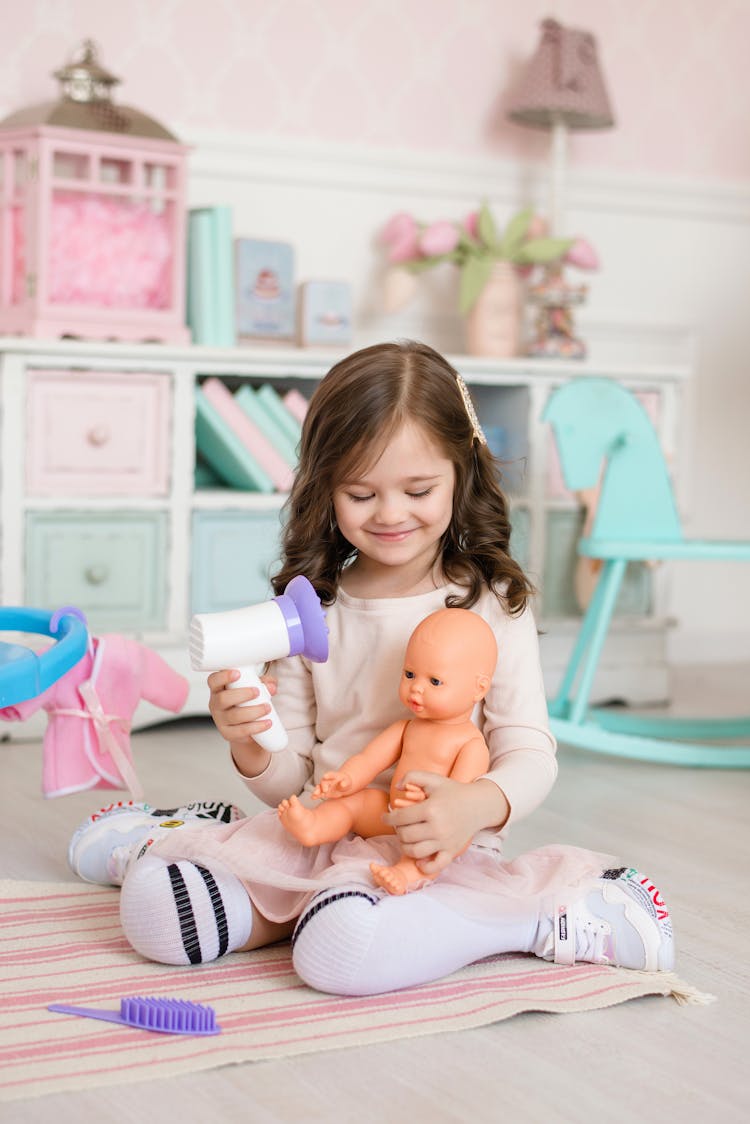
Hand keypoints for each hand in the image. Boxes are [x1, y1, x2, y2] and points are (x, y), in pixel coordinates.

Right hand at [207, 668, 276, 748]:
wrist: (246, 726)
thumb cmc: (247, 701)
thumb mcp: (254, 688)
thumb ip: (263, 683)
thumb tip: (271, 686)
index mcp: (218, 689)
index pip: (214, 681)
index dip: (223, 676)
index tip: (237, 673)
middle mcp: (215, 704)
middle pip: (223, 699)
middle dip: (242, 694)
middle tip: (257, 692)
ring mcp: (220, 720)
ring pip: (234, 716)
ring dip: (253, 711)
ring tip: (267, 707)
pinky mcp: (228, 733)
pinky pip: (241, 731)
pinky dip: (256, 727)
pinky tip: (267, 723)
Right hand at [313, 771, 352, 800]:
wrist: (344, 785)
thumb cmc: (346, 782)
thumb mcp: (347, 781)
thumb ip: (345, 783)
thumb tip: (342, 784)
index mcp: (334, 776)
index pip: (331, 774)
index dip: (328, 775)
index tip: (325, 776)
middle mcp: (328, 780)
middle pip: (323, 782)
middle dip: (323, 786)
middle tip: (325, 790)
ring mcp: (325, 786)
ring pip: (319, 788)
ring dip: (317, 790)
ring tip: (315, 794)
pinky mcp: (324, 792)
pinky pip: (319, 793)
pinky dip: (316, 795)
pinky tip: (312, 797)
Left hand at [383, 771, 497, 877]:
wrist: (478, 805)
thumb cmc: (453, 792)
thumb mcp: (433, 779)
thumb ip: (413, 776)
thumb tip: (397, 786)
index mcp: (431, 809)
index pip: (401, 818)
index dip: (388, 818)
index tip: (385, 817)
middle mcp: (437, 828)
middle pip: (405, 835)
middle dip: (398, 830)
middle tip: (400, 825)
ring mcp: (444, 842)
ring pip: (415, 852)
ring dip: (405, 846)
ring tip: (407, 838)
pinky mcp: (451, 852)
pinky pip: (435, 866)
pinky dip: (423, 866)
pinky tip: (419, 858)